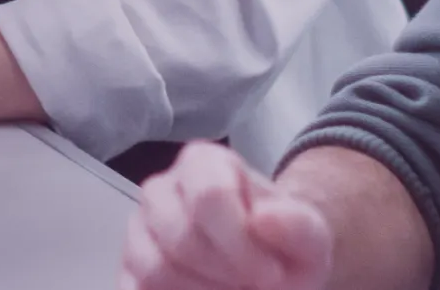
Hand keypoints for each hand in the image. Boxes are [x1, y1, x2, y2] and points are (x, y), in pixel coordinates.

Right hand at [121, 142, 332, 289]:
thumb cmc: (283, 247)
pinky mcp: (128, 272)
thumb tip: (262, 219)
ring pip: (155, 271)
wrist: (267, 269)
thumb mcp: (310, 238)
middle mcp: (161, 190)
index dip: (240, 244)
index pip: (209, 197)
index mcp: (203, 163)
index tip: (272, 275)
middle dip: (224, 276)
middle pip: (180, 239)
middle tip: (254, 288)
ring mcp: (139, 231)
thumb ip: (298, 225)